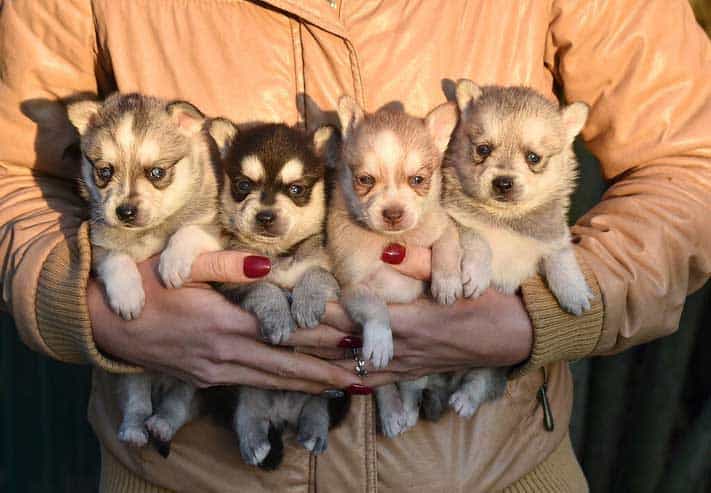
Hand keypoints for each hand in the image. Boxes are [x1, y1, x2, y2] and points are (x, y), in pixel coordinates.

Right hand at [90, 252, 360, 392]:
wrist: (103, 323)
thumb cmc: (144, 285)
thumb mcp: (181, 266)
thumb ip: (226, 267)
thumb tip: (266, 268)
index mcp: (224, 323)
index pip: (286, 332)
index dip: (325, 337)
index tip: (359, 338)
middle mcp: (224, 354)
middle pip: (288, 364)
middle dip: (332, 370)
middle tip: (370, 373)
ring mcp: (214, 372)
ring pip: (274, 380)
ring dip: (314, 384)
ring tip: (349, 386)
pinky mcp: (205, 379)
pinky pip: (254, 384)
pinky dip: (284, 385)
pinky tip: (303, 387)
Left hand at [306, 243, 532, 388]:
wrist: (515, 338)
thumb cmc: (488, 303)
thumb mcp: (460, 275)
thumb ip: (422, 263)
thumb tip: (386, 252)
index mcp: (409, 319)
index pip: (352, 316)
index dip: (319, 312)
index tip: (288, 306)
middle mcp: (401, 347)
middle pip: (343, 346)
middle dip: (305, 340)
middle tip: (269, 335)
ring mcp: (406, 364)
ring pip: (352, 366)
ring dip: (318, 363)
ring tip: (285, 358)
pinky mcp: (413, 373)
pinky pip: (374, 381)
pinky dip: (348, 379)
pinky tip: (329, 380)